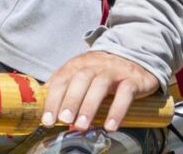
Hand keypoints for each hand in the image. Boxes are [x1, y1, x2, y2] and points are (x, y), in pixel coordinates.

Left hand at [41, 50, 160, 133]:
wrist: (135, 56)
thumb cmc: (102, 72)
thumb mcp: (82, 75)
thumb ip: (66, 90)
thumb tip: (48, 112)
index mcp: (78, 64)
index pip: (62, 79)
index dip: (53, 99)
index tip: (47, 120)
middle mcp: (95, 64)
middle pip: (80, 79)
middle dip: (70, 100)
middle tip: (64, 120)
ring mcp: (114, 70)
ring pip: (100, 84)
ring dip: (89, 106)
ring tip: (82, 126)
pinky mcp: (132, 79)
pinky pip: (125, 93)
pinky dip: (117, 110)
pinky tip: (110, 126)